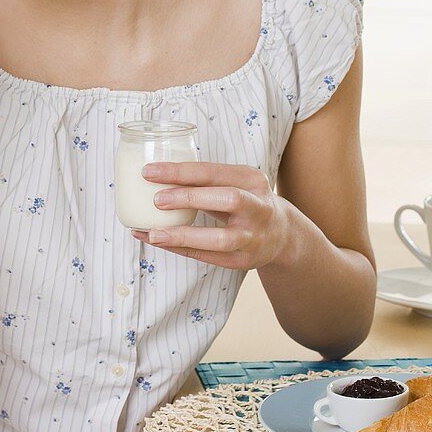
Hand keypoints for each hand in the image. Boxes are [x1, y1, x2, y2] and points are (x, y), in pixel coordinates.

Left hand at [130, 162, 289, 269]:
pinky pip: (209, 257)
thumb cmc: (246, 201)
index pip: (214, 171)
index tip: (150, 171)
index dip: (180, 171)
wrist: (281, 235)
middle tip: (156, 199)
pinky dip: (182, 249)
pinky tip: (159, 242)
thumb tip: (155, 177)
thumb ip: (204, 181)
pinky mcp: (243, 261)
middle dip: (190, 198)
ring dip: (183, 236)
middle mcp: (257, 207)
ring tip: (153, 233)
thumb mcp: (235, 182)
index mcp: (251, 179)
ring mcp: (252, 237)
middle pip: (228, 199)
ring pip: (220, 238)